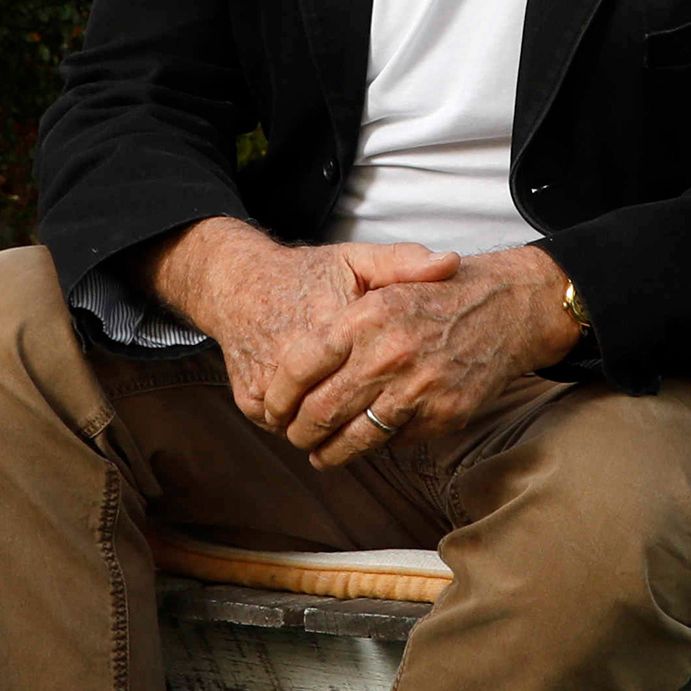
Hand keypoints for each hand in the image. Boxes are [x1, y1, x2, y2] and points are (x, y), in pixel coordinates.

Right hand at [142, 220, 458, 443]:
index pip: (369, 383)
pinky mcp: (248, 400)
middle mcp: (294, 360)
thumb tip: (450, 263)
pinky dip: (298, 424)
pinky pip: (283, 427)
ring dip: (328, 429)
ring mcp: (268, 385)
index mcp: (330, 327)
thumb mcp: (357, 260)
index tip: (402, 396)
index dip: (390, 398)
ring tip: (347, 417)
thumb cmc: (308, 275)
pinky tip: (313, 410)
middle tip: (377, 419)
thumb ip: (404, 263)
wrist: (240, 284)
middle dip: (360, 424)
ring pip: (310, 429)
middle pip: (339, 416)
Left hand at [287, 247, 582, 465]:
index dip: (279, 394)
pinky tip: (365, 443)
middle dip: (299, 430)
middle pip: (322, 409)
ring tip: (319, 454)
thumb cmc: (438, 295)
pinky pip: (396, 441)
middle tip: (293, 435)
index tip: (272, 408)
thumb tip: (295, 353)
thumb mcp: (388, 278)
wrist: (508, 308)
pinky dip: (376, 445)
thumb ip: (342, 311)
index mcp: (367, 316)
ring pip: (356, 437)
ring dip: (330, 452)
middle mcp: (389, 353)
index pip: (302, 365)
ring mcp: (419, 387)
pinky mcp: (444, 413)